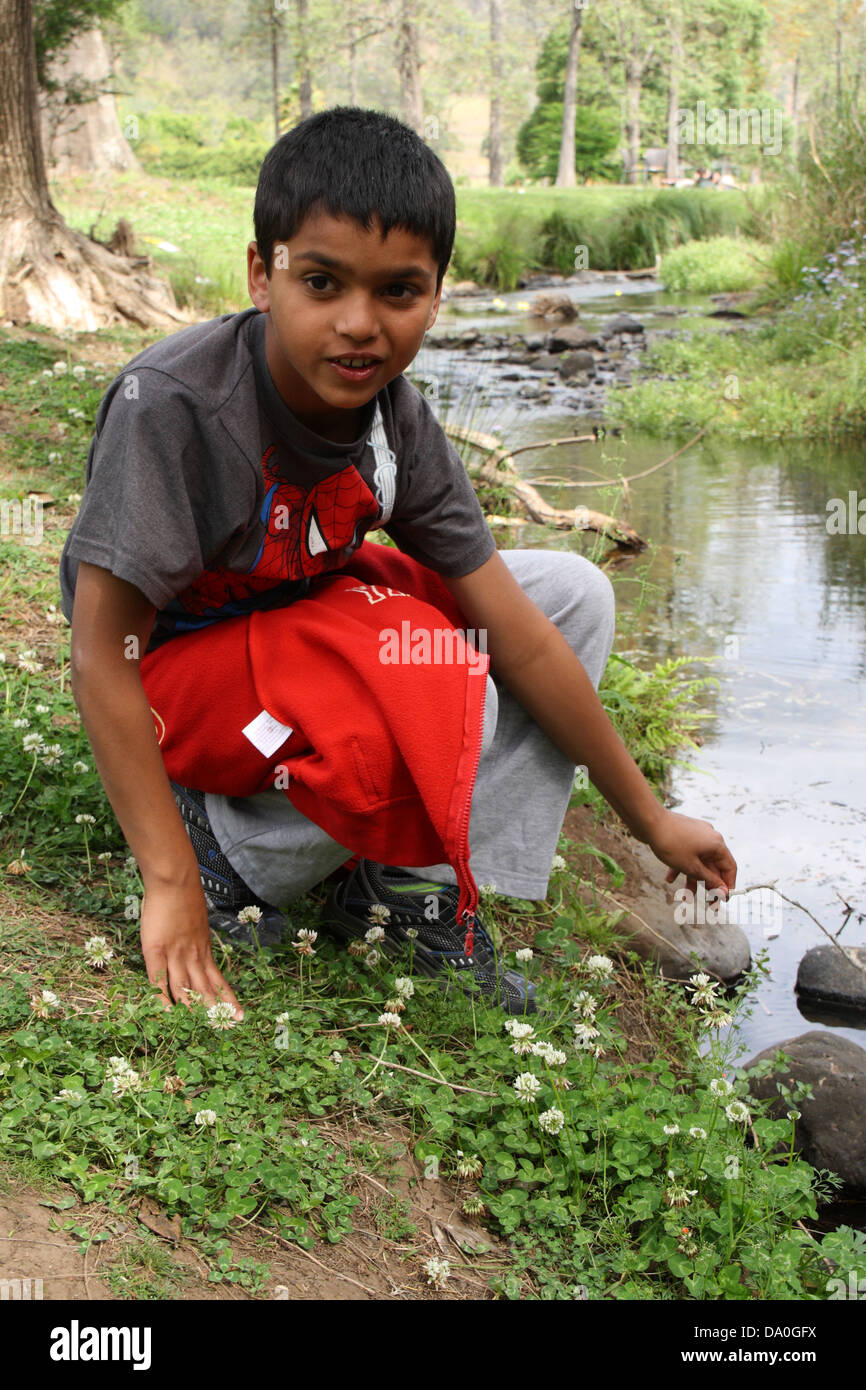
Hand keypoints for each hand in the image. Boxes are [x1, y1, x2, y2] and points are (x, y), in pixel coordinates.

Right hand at [140, 880, 243, 1018]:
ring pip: (186, 989)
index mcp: (204, 949)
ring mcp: (175, 954)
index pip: (219, 980)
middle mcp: (193, 955)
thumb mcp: (197, 920)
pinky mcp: (156, 950)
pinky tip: (167, 1015)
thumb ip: (196, 937)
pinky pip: (159, 980)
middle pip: (206, 989)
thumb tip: (196, 945)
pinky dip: (162, 999)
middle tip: (227, 1031)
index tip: (240, 1016)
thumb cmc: (183, 896)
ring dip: (194, 1011)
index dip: (228, 999)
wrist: (175, 878)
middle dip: (215, 1011)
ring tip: (202, 1031)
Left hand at [646, 808, 736, 899]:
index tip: (722, 900)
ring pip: (699, 862)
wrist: (648, 820)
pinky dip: (681, 867)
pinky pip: (687, 854)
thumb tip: (724, 891)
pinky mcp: (684, 835)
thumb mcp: (691, 867)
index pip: (730, 867)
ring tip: (685, 896)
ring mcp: (696, 835)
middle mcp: (710, 838)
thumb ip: (709, 880)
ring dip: (693, 879)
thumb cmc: (671, 843)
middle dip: (709, 886)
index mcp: (716, 844)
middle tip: (707, 904)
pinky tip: (669, 878)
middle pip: (714, 866)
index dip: (728, 885)